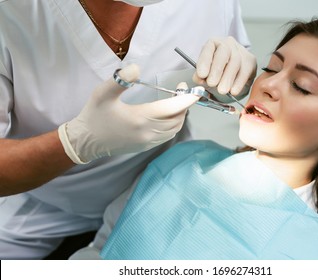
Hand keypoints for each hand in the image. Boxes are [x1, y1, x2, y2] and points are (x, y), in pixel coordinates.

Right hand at [58, 64, 198, 163]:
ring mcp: (148, 142)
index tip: (196, 90)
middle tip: (181, 90)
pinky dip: (174, 125)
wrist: (86, 141)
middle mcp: (148, 132)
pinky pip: (167, 136)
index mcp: (140, 118)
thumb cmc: (94, 115)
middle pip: (177, 118)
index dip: (186, 99)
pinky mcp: (146, 147)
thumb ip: (121, 79)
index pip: (172, 108)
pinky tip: (169, 116)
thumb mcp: (102, 93)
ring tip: (177, 101)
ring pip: (174, 129)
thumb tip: (137, 68)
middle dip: (184, 104)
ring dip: (180, 115)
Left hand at [193, 36, 256, 95]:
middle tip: (211, 83)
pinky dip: (239, 83)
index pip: (208, 48)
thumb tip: (199, 79)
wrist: (232, 78)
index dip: (204, 61)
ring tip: (222, 90)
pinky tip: (233, 91)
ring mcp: (241, 51)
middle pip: (224, 52)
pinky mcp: (251, 61)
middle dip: (217, 69)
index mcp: (213, 44)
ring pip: (236, 61)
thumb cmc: (215, 74)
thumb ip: (200, 77)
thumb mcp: (205, 74)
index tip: (201, 75)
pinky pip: (245, 71)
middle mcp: (228, 44)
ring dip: (228, 78)